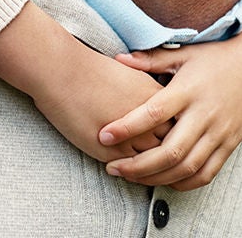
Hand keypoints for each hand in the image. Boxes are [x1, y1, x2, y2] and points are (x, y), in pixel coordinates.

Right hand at [0, 3, 170, 161]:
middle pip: (173, 144)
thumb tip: (154, 97)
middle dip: (173, 153)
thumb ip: (144, 87)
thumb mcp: (127, 71)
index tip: (177, 136)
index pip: (179, 122)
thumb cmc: (89, 67)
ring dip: (156, 168)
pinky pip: (132, 169)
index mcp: (153, 95)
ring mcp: (132, 136)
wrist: (62, 71)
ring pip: (155, 162)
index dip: (179, 131)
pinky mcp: (112, 150)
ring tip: (154, 171)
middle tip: (171, 159)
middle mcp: (148, 117)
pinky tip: (130, 172)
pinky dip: (135, 173)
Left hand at [98, 39, 241, 190]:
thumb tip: (117, 58)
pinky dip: (183, 183)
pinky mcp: (230, 145)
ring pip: (186, 168)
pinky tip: (163, 180)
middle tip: (112, 167)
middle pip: (170, 151)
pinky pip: (206, 173)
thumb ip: (151, 59)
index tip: (104, 135)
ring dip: (156, 178)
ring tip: (130, 176)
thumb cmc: (217, 58)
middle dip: (137, 166)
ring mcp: (220, 133)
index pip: (154, 113)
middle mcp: (205, 115)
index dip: (127, 127)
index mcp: (189, 90)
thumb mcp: (184, 54)